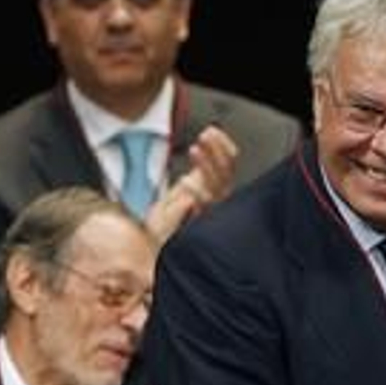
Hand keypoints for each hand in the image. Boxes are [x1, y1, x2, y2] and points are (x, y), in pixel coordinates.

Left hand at [145, 124, 239, 242]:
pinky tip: (188, 182)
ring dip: (208, 166)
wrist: (158, 253)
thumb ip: (193, 176)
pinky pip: (204, 209)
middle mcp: (216, 200)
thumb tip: (203, 150)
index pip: (226, 164)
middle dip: (217, 152)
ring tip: (196, 149)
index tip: (213, 131)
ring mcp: (211, 213)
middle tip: (207, 135)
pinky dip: (197, 194)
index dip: (222, 147)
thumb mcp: (178, 193)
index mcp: (211, 189)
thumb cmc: (165, 226)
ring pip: (218, 186)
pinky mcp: (202, 227)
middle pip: (226, 173)